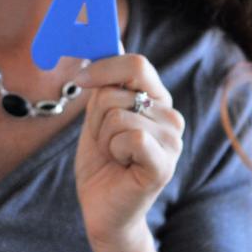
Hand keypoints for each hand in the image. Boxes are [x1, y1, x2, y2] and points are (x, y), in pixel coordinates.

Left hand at [73, 54, 184, 251]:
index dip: (103, 67)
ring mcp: (172, 140)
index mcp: (157, 99)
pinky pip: (131, 136)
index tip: (79, 79)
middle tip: (104, 139)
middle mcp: (171, 116)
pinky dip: (114, 150)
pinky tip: (121, 165)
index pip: (136, 63)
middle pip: (119, 90)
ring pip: (118, 115)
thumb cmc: (101, 161)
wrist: (102, 207)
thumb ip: (105, 83)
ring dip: (103, 137)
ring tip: (114, 155)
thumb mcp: (98, 115)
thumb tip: (104, 45)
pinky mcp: (165, 163)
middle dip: (97, 115)